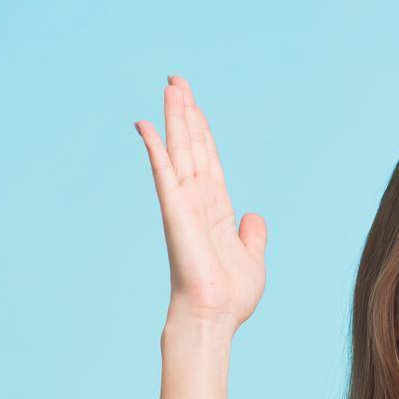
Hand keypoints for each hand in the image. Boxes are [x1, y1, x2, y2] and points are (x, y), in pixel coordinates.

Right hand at [133, 76, 267, 335]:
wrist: (215, 317)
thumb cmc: (231, 297)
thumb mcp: (252, 259)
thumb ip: (253, 235)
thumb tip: (254, 216)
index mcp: (216, 211)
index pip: (209, 161)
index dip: (203, 132)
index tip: (195, 106)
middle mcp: (198, 202)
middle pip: (192, 147)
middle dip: (186, 113)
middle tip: (177, 81)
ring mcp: (184, 205)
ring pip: (179, 151)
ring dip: (174, 118)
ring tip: (171, 86)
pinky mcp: (175, 212)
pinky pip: (163, 173)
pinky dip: (154, 148)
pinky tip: (145, 125)